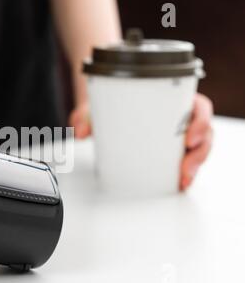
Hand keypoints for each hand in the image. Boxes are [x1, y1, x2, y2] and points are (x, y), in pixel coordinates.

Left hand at [69, 93, 213, 190]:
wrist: (105, 105)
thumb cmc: (112, 101)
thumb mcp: (98, 104)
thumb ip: (84, 115)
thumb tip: (79, 132)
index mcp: (173, 98)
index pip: (198, 107)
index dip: (201, 122)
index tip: (189, 138)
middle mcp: (179, 115)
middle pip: (203, 132)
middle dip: (199, 153)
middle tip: (184, 167)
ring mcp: (176, 133)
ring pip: (198, 149)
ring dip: (195, 166)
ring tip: (182, 180)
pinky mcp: (171, 148)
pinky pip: (186, 159)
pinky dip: (186, 172)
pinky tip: (180, 183)